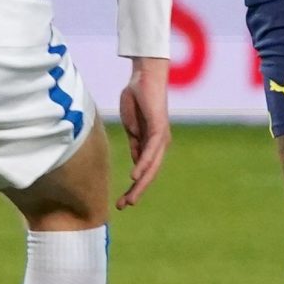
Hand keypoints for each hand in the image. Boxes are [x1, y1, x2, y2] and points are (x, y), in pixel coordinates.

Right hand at [116, 57, 169, 208]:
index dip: (134, 187)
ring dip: (141, 184)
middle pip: (149, 173)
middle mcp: (160, 144)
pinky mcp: (159, 128)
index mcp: (152, 145)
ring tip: (131, 198)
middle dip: (137, 191)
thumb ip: (136, 145)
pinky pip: (151, 150)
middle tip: (125, 206)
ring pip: (152, 166)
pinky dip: (143, 164)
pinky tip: (135, 176)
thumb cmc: (138, 100)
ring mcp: (161, 137)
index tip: (122, 201)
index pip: (144, 171)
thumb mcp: (133, 128)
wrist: (144, 78)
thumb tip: (136, 164)